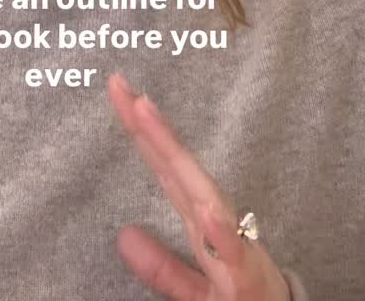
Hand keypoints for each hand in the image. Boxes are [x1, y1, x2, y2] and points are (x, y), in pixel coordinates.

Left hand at [108, 73, 289, 299]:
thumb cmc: (244, 299)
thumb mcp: (193, 287)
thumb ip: (161, 265)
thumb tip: (123, 238)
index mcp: (198, 221)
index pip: (162, 168)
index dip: (139, 132)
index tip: (118, 94)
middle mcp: (213, 222)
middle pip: (174, 167)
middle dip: (148, 126)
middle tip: (120, 85)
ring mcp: (231, 244)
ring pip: (200, 193)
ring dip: (174, 153)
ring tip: (147, 115)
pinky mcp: (246, 276)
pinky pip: (233, 251)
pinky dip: (220, 230)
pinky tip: (205, 211)